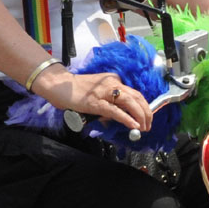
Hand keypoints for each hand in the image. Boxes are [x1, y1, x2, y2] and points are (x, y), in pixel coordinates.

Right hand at [33, 68, 152, 131]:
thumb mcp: (97, 93)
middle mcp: (112, 83)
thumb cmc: (76, 90)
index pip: (134, 93)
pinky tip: (133, 125)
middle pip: (136, 97)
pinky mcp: (95, 102)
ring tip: (144, 127)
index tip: (147, 117)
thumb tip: (119, 117)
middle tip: (148, 125)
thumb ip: (109, 103)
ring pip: (129, 102)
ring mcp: (104, 92)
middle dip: (146, 112)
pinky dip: (126, 118)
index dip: (144, 106)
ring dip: (140, 115)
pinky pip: (115, 111)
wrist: (59, 85)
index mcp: (113, 80)